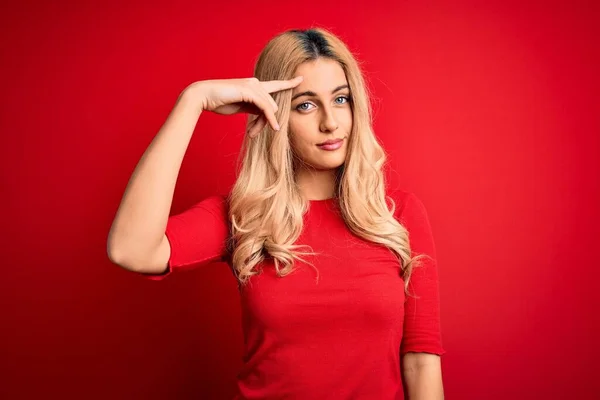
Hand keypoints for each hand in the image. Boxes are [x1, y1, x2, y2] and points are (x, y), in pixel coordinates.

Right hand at [187, 76, 303, 137]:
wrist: (204, 96)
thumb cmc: (220, 101)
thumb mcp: (241, 106)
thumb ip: (254, 107)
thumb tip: (265, 113)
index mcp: (254, 85)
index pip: (275, 84)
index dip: (288, 82)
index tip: (300, 79)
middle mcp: (256, 83)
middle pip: (272, 105)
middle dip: (266, 121)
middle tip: (253, 133)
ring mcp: (253, 85)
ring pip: (270, 107)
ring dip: (265, 123)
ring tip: (253, 133)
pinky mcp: (250, 91)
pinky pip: (266, 107)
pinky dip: (271, 119)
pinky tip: (274, 127)